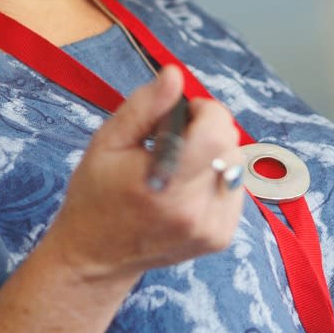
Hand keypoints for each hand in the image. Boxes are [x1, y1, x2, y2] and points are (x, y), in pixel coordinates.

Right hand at [45, 66, 246, 285]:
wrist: (96, 258)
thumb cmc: (96, 195)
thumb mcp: (107, 142)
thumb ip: (144, 106)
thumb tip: (175, 74)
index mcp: (165, 184)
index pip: (217, 131)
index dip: (204, 111)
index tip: (181, 115)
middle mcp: (195, 210)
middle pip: (231, 146)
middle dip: (208, 131)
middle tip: (172, 141)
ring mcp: (212, 228)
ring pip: (237, 166)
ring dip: (214, 156)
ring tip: (178, 168)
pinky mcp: (220, 237)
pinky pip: (235, 190)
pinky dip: (217, 180)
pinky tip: (186, 188)